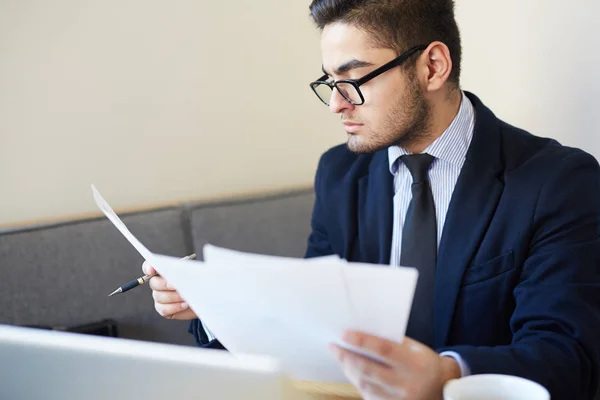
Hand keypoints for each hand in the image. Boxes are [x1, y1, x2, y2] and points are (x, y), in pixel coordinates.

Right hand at [143, 261, 196, 319]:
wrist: (203, 298)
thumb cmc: (197, 282)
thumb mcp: (193, 272)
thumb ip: (184, 269)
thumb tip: (180, 271)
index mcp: (163, 270)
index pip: (149, 266)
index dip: (148, 268)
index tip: (151, 270)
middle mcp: (158, 283)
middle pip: (154, 283)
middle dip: (165, 284)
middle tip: (175, 285)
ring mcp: (160, 297)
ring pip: (159, 297)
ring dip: (173, 296)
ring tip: (186, 296)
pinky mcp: (163, 309)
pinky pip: (164, 309)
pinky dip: (175, 307)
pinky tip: (184, 304)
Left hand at [330, 331, 459, 399]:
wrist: (443, 388)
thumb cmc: (424, 362)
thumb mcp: (414, 348)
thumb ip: (391, 342)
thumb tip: (360, 335)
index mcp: (415, 364)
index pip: (383, 350)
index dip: (362, 341)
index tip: (344, 334)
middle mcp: (407, 385)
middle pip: (369, 370)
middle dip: (347, 357)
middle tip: (334, 346)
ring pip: (365, 385)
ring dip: (349, 370)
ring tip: (340, 357)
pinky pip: (368, 396)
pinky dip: (357, 382)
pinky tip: (351, 371)